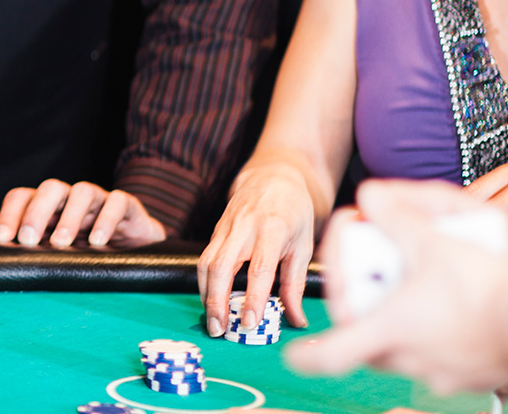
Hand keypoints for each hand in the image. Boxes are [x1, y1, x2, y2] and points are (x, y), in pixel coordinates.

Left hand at [0, 179, 166, 248]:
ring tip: (61, 243)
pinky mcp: (126, 204)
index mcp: (49, 206)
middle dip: (36, 213)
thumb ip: (38, 254)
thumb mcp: (61, 251)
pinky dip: (107, 219)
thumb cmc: (90, 250)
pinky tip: (98, 241)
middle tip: (27, 239)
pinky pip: (117, 202)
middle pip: (50, 189)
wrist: (138, 246)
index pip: (22, 197)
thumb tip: (8, 273)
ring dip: (69, 217)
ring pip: (82, 192)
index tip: (1, 239)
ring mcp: (98, 199)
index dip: (9, 214)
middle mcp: (71, 197)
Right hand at [197, 164, 317, 336]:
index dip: (253, 298)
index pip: (259, 269)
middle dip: (216, 301)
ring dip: (205, 295)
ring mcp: (225, 227)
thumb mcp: (304, 246)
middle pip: (221, 267)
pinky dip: (204, 283)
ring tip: (212, 320)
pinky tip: (211, 300)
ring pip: (205, 263)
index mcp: (272, 230)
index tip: (250, 323)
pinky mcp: (215, 231)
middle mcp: (244, 228)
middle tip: (218, 329)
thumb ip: (295, 284)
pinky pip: (204, 259)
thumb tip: (296, 320)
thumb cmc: (294, 213)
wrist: (273, 178)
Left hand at [285, 180, 507, 392]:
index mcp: (388, 331)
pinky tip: (458, 315)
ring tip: (421, 296)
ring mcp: (442, 376)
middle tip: (376, 288)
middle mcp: (410, 361)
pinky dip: (441, 342)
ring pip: (408, 355)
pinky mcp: (471, 380)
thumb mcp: (433, 241)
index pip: (330, 355)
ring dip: (405, 329)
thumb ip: (396, 215)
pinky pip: (444, 362)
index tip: (294, 353)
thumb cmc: (489, 288)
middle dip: (367, 318)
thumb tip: (369, 195)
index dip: (306, 355)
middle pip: (369, 348)